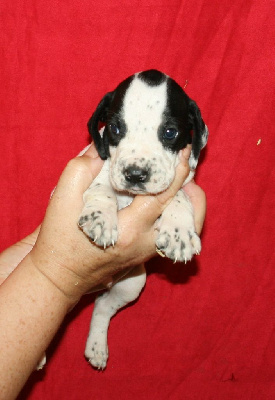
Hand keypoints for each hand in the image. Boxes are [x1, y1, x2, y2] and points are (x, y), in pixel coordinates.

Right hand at [0, 144, 205, 303]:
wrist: (59, 276)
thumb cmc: (60, 240)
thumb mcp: (63, 199)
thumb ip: (83, 168)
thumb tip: (103, 149)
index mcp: (127, 229)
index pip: (162, 197)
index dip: (176, 172)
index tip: (183, 150)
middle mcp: (144, 244)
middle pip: (186, 218)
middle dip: (192, 190)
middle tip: (184, 168)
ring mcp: (147, 253)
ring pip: (183, 228)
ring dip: (185, 203)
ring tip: (178, 182)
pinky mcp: (144, 256)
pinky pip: (171, 234)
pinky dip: (173, 214)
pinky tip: (163, 199)